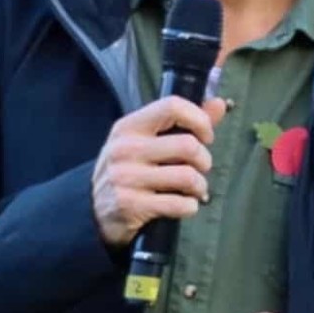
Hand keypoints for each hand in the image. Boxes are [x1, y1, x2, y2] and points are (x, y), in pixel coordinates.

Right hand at [91, 96, 228, 249]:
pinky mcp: (130, 205)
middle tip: (199, 168)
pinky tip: (183, 204)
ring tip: (193, 189)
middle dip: (204, 160)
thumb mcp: (148, 141)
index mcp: (130, 126)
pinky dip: (190, 206)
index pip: (172, 106)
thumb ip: (185, 122)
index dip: (200, 120)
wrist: (93, 208)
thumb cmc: (131, 169)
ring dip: (200, 186)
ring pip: (188, 176)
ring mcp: (125, 177)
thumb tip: (219, 104)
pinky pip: (180, 204)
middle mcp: (125, 149)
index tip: (206, 137)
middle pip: (188, 146)